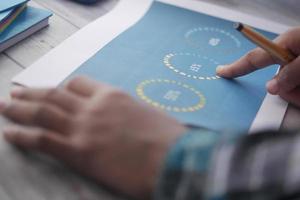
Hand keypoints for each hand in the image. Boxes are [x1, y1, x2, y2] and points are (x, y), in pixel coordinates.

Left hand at [0, 76, 185, 198]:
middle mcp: (94, 107)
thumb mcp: (147, 114)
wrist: (174, 158)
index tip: (57, 91)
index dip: (64, 87)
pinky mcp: (79, 152)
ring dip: (20, 108)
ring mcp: (84, 128)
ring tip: (6, 106)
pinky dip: (23, 135)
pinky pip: (43, 139)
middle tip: (17, 93)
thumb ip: (127, 111)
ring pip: (43, 112)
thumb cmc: (168, 137)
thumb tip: (123, 117)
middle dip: (33, 92)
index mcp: (112, 95)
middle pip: (55, 94)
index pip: (79, 82)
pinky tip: (10, 134)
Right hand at [217, 27, 299, 106]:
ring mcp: (298, 63)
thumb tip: (271, 88)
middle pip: (276, 80)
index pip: (253, 58)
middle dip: (288, 89)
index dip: (236, 67)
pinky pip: (297, 89)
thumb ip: (290, 73)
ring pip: (289, 88)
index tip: (221, 71)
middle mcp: (289, 54)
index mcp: (285, 44)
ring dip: (299, 92)